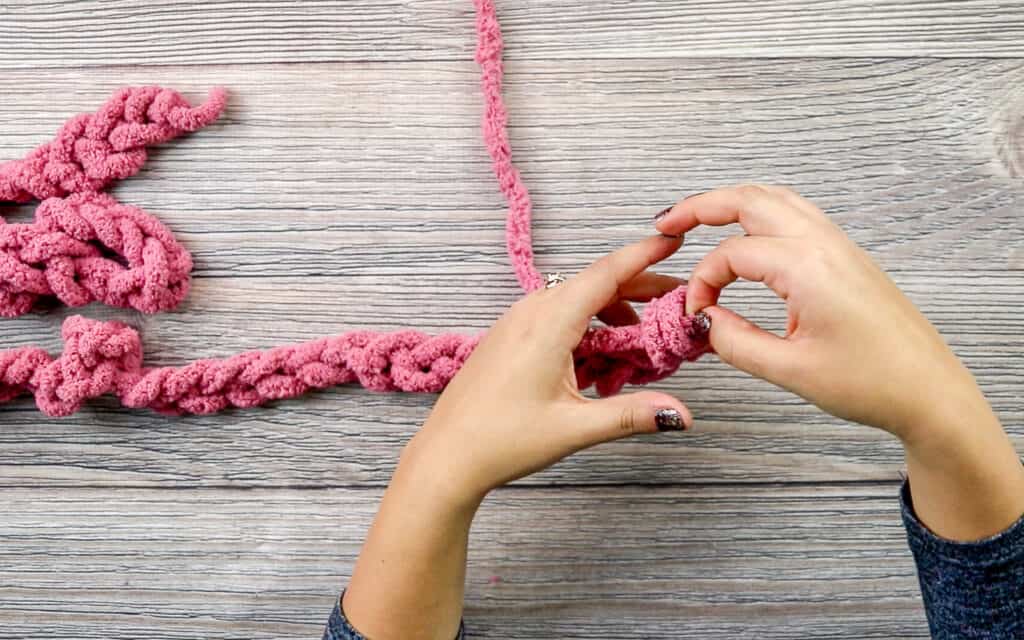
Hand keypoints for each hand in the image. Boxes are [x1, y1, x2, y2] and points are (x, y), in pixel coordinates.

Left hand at [401, 234, 693, 507]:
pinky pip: (556, 316)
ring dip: (612, 315)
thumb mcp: (574, 428)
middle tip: (675, 305)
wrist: (446, 455)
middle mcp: (531, 313)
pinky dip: (586, 327)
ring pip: (576, 301)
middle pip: (596, 284)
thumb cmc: (501, 440)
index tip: (674, 239)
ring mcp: (517, 322)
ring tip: (638, 349)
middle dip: (639, 291)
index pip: (606, 275)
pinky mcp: (510, 336)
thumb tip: (681, 414)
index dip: (644, 255)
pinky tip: (598, 362)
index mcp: (548, 324)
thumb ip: (631, 414)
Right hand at [656, 185, 975, 439]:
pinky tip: (746, 235)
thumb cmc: (872, 383)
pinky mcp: (846, 256)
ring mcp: (839, 245)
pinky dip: (761, 214)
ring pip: (775, 199)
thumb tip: (702, 321)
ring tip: (697, 220)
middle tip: (665, 223)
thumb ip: (734, 341)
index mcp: (807, 266)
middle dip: (701, 206)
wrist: (930, 392)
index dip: (701, 282)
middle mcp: (823, 243)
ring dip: (732, 204)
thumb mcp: (790, 370)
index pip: (731, 255)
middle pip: (750, 199)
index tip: (695, 315)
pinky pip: (796, 215)